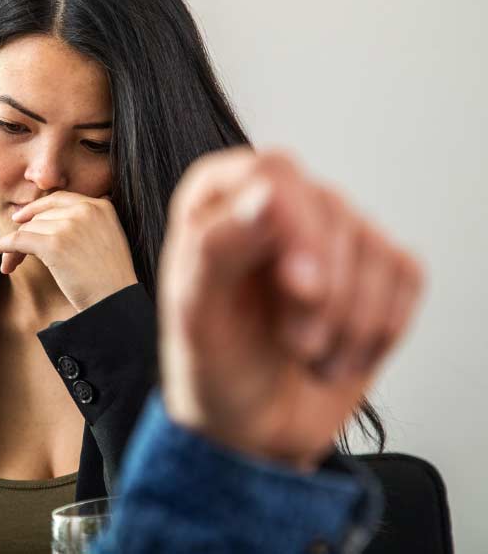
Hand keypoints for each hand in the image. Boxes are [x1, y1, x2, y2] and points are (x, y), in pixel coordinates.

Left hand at [0, 191, 138, 311]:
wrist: (116, 303)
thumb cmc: (110, 279)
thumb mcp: (107, 238)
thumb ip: (88, 222)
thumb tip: (54, 218)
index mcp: (100, 206)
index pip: (59, 199)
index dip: (36, 209)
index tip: (20, 218)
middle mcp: (86, 210)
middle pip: (41, 216)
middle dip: (25, 232)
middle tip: (14, 252)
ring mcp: (70, 226)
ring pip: (29, 229)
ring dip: (15, 247)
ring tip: (11, 264)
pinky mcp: (55, 244)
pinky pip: (19, 240)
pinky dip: (3, 246)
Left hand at [158, 149, 423, 470]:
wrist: (253, 427)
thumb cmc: (213, 365)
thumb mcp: (193, 316)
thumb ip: (217, 248)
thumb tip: (266, 192)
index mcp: (218, 200)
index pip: (274, 172)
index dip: (295, 225)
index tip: (299, 286)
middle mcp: (278, 204)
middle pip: (330, 211)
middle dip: (321, 294)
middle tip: (294, 344)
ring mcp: (331, 232)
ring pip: (374, 249)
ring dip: (347, 324)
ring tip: (307, 355)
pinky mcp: (376, 268)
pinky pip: (406, 277)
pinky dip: (379, 331)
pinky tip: (340, 353)